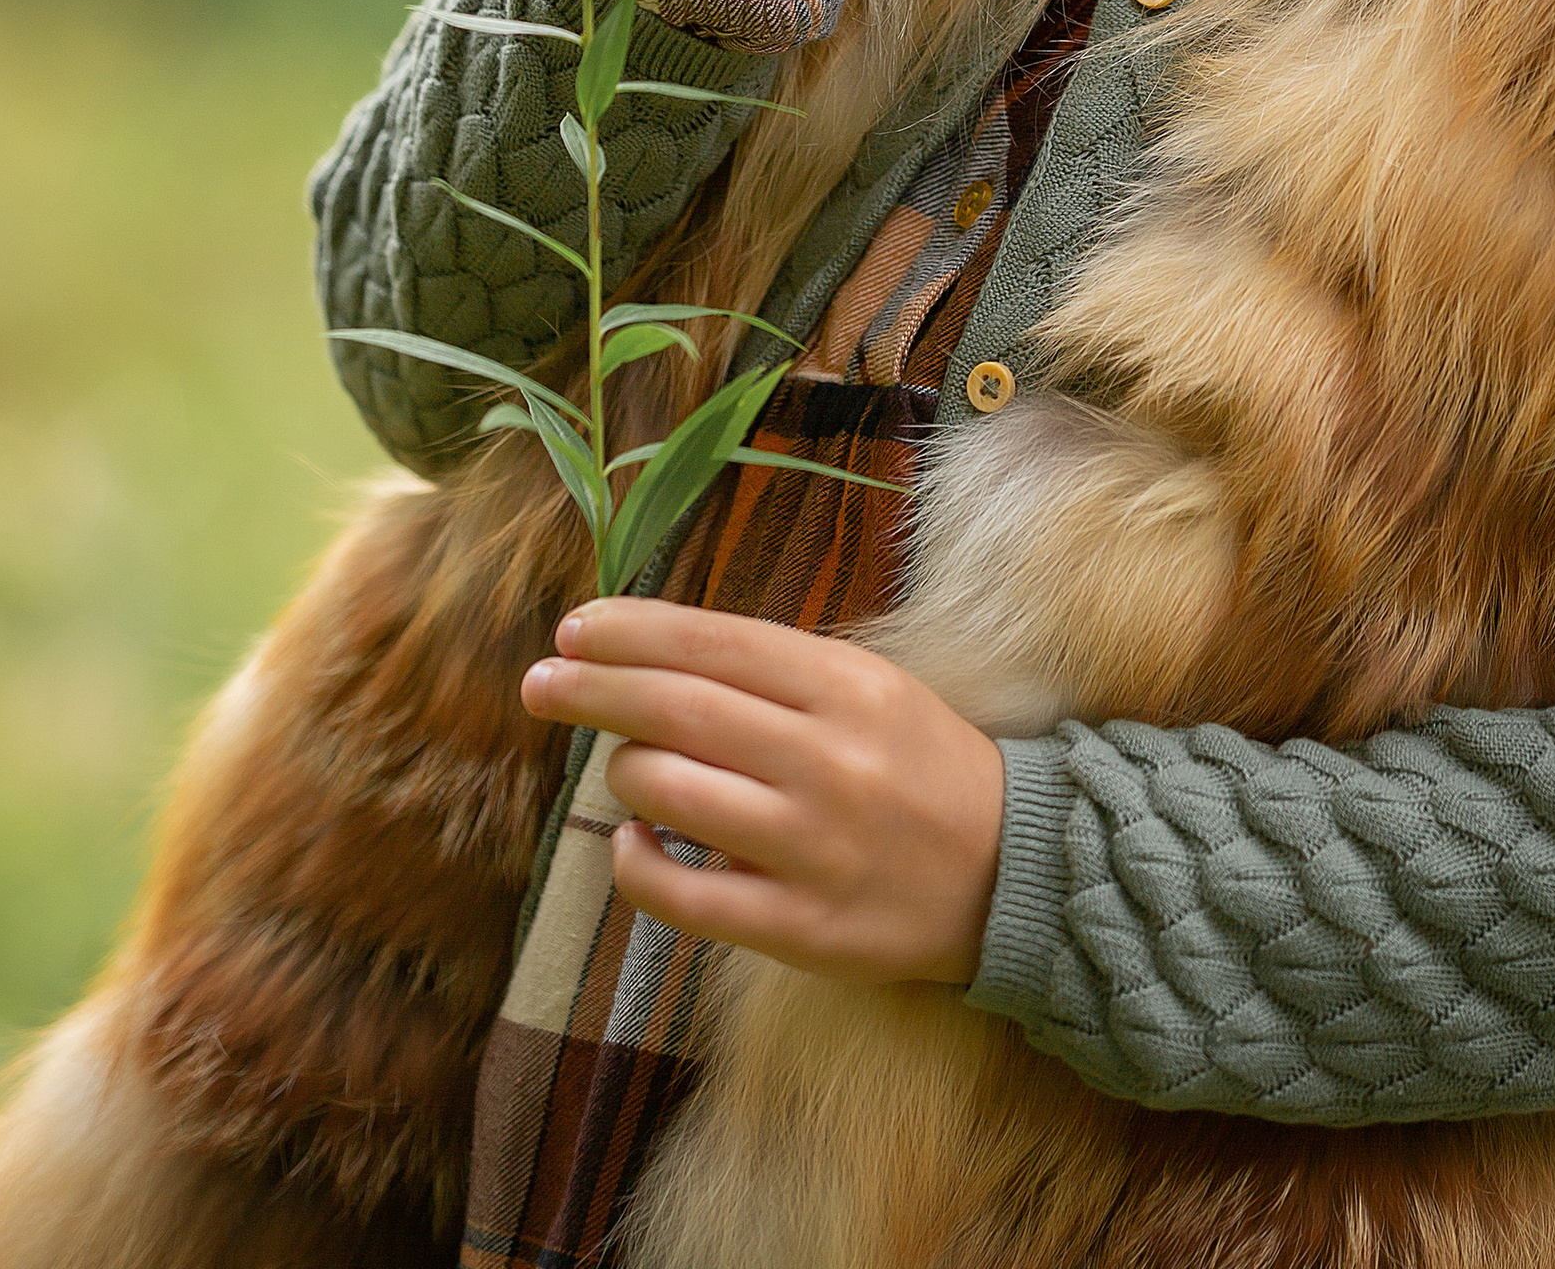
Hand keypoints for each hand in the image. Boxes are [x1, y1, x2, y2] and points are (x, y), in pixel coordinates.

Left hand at [519, 601, 1005, 986]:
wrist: (1015, 871)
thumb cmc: (925, 767)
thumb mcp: (873, 690)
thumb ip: (777, 675)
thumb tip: (657, 657)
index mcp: (848, 686)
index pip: (714, 643)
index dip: (632, 632)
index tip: (575, 628)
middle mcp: (827, 758)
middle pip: (677, 710)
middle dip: (592, 689)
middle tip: (539, 683)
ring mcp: (811, 847)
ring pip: (670, 793)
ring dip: (621, 772)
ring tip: (619, 767)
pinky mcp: (798, 927)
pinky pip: (683, 894)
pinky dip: (636, 864)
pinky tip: (630, 844)